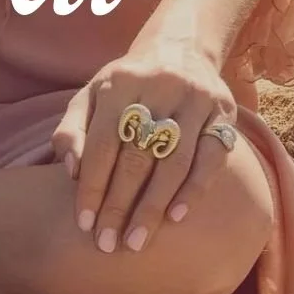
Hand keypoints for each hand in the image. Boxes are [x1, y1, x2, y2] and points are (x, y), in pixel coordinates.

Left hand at [50, 36, 237, 254]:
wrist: (179, 49)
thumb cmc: (126, 84)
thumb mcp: (92, 94)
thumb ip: (72, 128)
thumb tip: (70, 170)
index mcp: (119, 82)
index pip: (102, 143)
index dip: (92, 185)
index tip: (84, 224)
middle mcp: (158, 87)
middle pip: (137, 156)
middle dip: (119, 205)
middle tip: (107, 244)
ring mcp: (194, 100)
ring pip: (173, 162)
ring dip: (153, 207)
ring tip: (137, 242)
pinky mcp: (223, 114)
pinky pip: (210, 159)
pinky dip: (193, 190)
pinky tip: (175, 218)